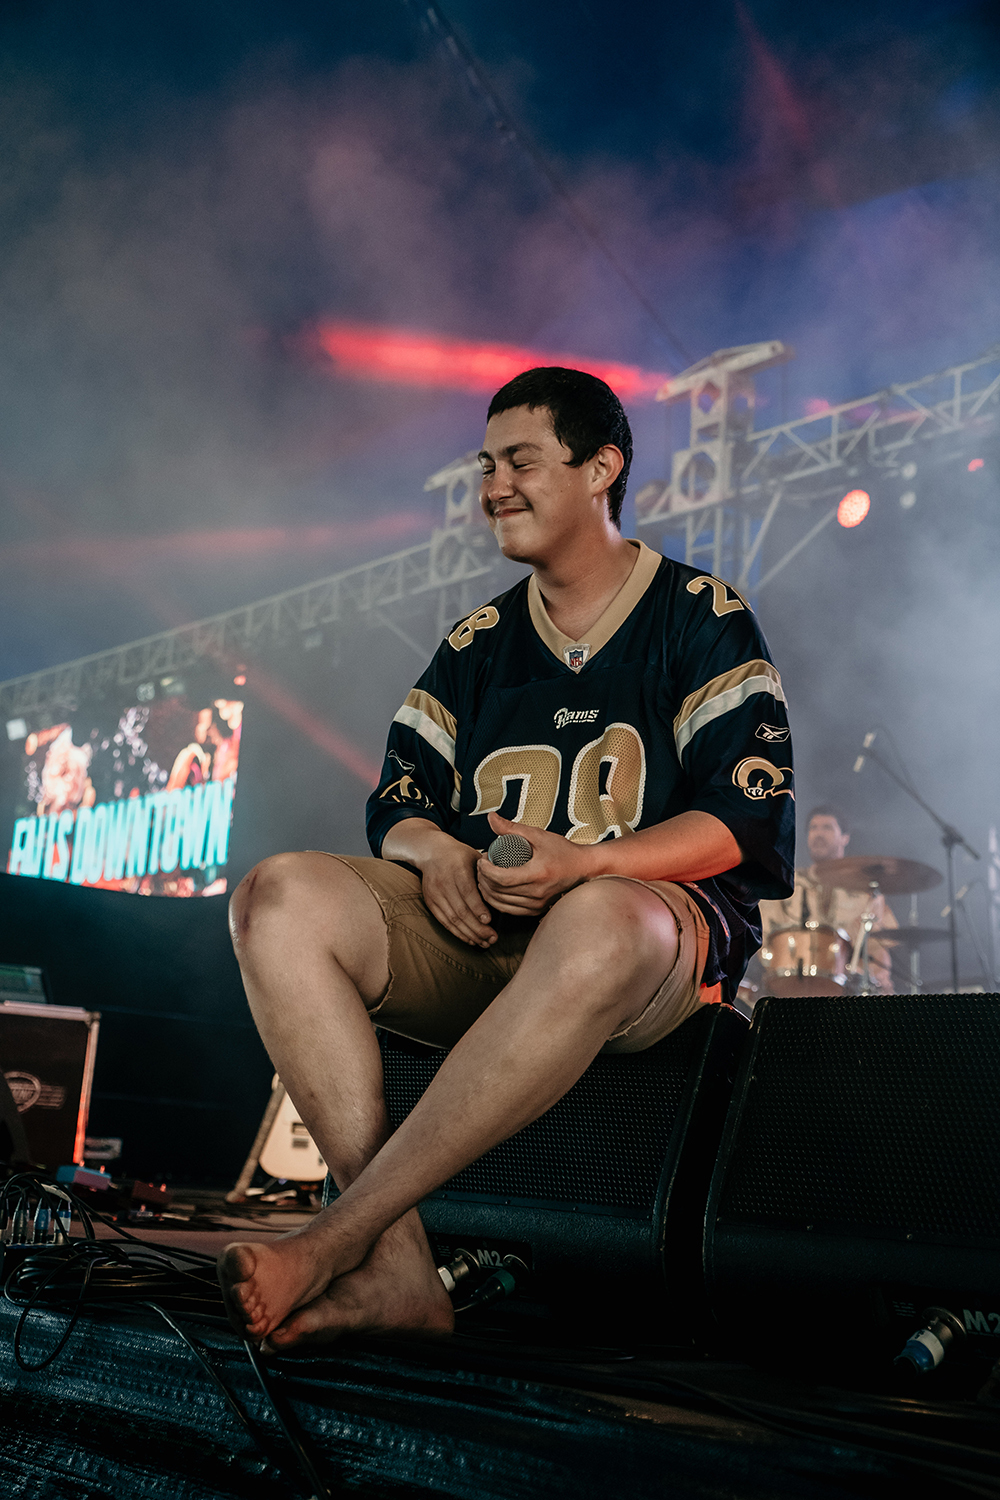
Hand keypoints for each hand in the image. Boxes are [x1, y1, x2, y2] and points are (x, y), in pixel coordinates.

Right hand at [381, 819, 496, 948]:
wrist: (431, 852)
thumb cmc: (459, 854)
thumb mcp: (475, 857)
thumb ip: (488, 874)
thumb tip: (505, 891)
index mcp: (457, 869)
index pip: (467, 892)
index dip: (478, 909)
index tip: (489, 921)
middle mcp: (444, 882)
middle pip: (460, 910)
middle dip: (477, 928)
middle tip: (492, 938)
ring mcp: (435, 893)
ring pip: (452, 919)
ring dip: (469, 934)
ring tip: (484, 942)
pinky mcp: (430, 902)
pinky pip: (444, 921)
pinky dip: (457, 933)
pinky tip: (470, 939)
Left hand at [476, 814, 592, 915]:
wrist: (584, 868)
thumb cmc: (564, 852)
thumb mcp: (538, 835)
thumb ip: (513, 828)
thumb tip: (492, 819)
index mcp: (537, 874)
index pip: (502, 878)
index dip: (486, 870)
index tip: (482, 859)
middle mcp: (537, 893)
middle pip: (499, 891)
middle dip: (483, 878)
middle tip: (481, 865)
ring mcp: (537, 904)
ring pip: (501, 903)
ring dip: (487, 891)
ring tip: (485, 876)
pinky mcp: (537, 910)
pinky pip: (510, 910)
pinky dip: (497, 901)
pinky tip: (493, 890)